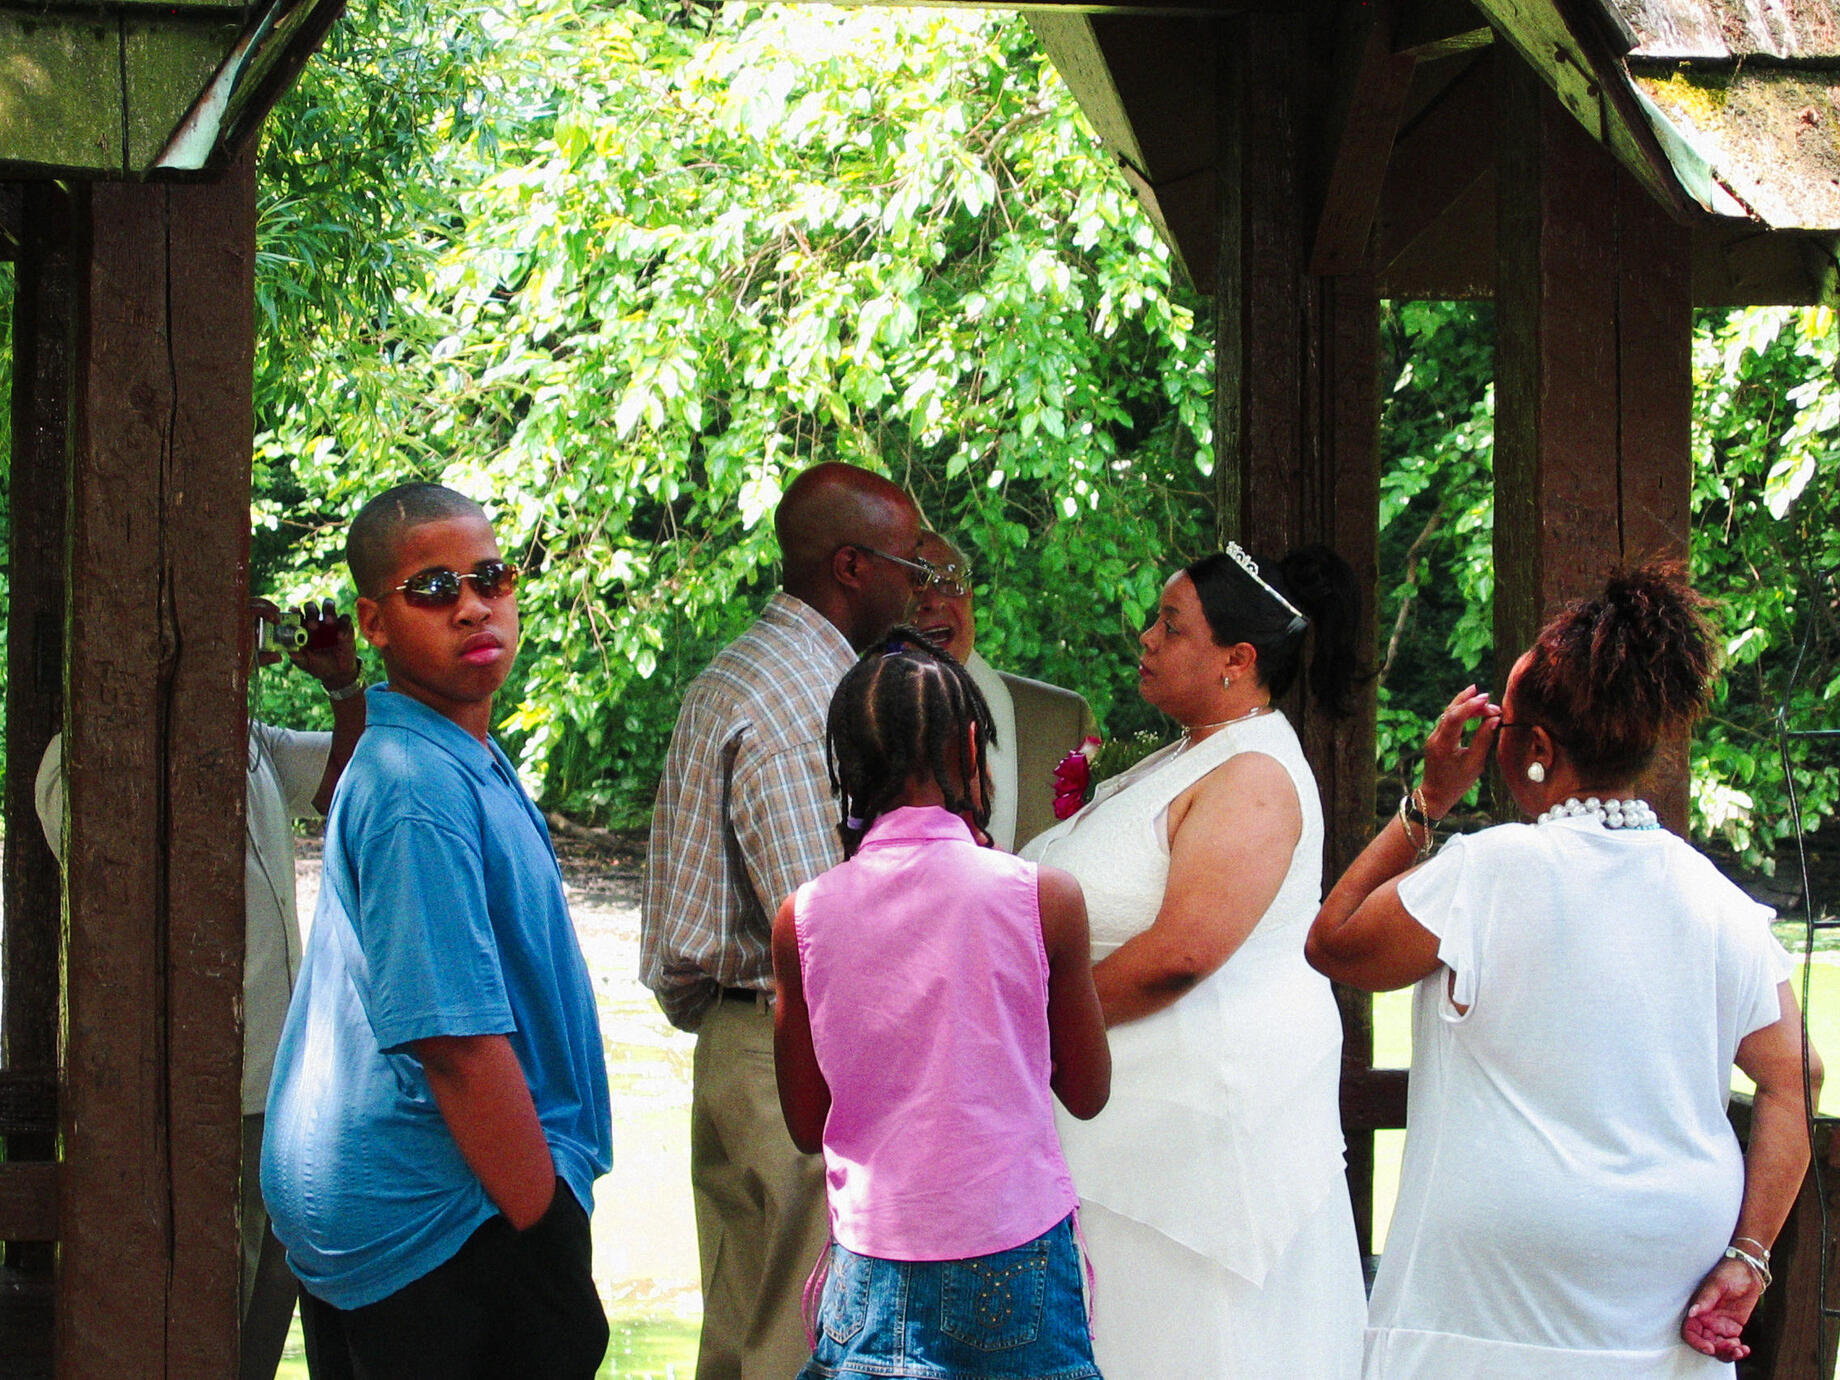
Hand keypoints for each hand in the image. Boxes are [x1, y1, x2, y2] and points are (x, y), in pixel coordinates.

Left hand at [288, 599, 360, 690]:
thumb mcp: (305, 663)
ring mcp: (330, 622)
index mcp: (302, 627)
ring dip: (328, 610)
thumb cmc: (316, 664)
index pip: (296, 614)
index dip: (294, 610)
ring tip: (329, 622)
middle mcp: (315, 620)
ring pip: (328, 604)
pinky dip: (343, 625)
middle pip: (311, 606)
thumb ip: (298, 657)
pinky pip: (345, 618)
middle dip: (311, 611)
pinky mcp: (345, 626)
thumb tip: (292, 654)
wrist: (336, 672)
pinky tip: (341, 637)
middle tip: (313, 625)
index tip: (294, 612)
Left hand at [1419, 684, 1498, 818]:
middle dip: (1468, 701)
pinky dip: (1461, 713)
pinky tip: (1472, 710)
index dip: (1471, 705)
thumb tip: (1494, 719)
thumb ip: (1483, 739)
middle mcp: (1435, 737)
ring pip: (1448, 714)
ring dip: (1465, 705)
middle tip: (1487, 696)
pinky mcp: (1436, 738)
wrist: (1435, 794)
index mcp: (1443, 744)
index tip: (1487, 698)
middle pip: (1450, 711)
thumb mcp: (1474, 764)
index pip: (1455, 717)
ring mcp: (1433, 737)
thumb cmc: (1457, 783)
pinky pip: (1447, 720)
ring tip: (1483, 700)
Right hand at [1682, 1255, 1760, 1360]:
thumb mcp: (1717, 1284)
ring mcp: (1719, 1324)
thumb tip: (1692, 1313)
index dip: (1697, 1343)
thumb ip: (1705, 1299)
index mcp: (1698, 1309)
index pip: (1690, 1332)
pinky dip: (1737, 1350)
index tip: (1710, 1347)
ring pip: (1719, 1347)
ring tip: (1741, 1350)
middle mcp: (1706, 1319)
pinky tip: (1745, 1349)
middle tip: (1732, 1349)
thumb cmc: (1729, 1272)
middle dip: (1717, 1351)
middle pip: (1705, 1343)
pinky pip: (1731, 1344)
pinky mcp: (1732, 1327)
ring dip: (1728, 1353)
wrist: (1747, 1271)